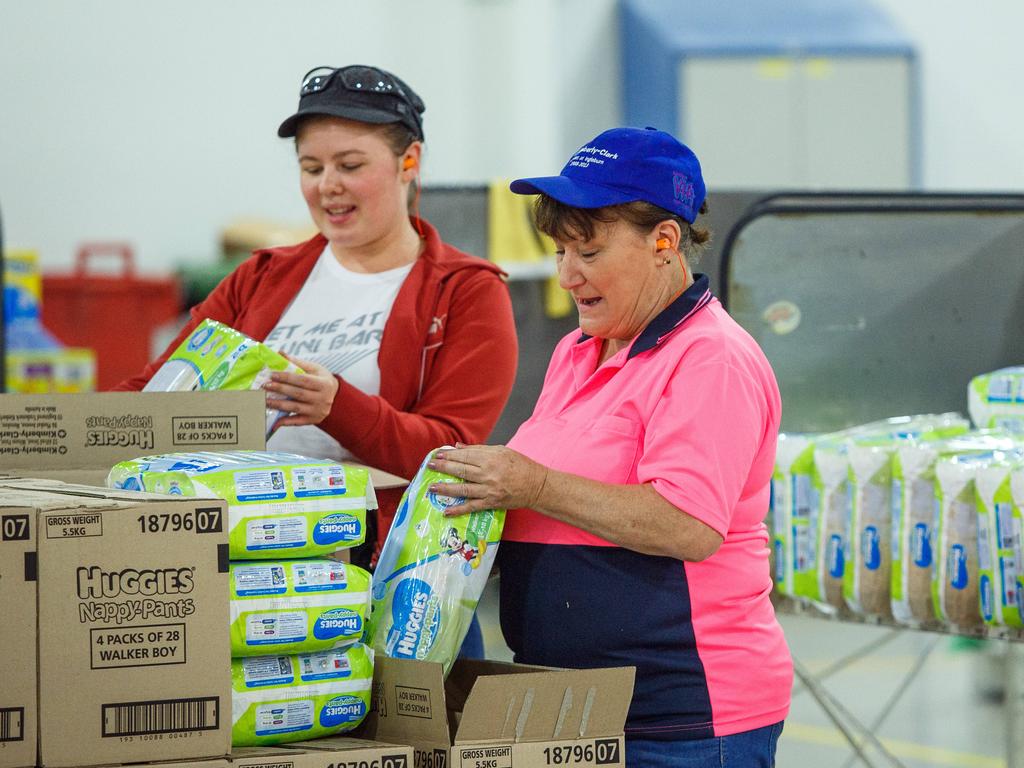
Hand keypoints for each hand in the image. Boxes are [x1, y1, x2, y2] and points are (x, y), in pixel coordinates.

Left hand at [263, 353, 339, 426]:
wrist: (336, 396)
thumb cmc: (321, 379)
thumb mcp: (314, 369)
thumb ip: (297, 362)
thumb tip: (280, 353)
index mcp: (324, 384)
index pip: (303, 380)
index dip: (287, 377)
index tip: (272, 374)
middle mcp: (323, 399)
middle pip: (298, 394)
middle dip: (280, 389)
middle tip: (265, 385)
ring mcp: (318, 411)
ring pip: (295, 408)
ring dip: (278, 404)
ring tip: (265, 400)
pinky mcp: (313, 420)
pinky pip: (297, 422)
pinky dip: (285, 422)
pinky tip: (274, 422)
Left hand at [427, 443, 547, 515]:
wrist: (537, 485)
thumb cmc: (520, 466)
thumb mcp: (502, 451)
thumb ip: (479, 449)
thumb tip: (458, 447)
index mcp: (492, 458)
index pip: (466, 455)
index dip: (450, 455)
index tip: (438, 454)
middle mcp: (489, 473)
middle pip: (462, 470)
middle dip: (444, 467)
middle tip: (430, 465)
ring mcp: (489, 489)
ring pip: (464, 489)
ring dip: (446, 488)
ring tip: (432, 487)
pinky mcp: (492, 503)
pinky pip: (472, 507)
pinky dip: (459, 510)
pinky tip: (446, 511)